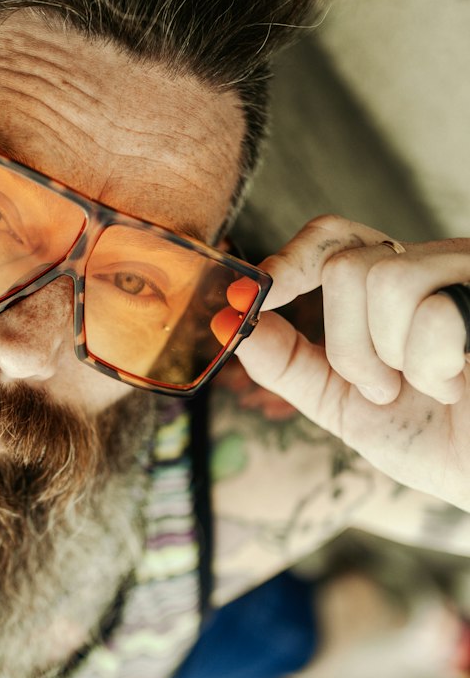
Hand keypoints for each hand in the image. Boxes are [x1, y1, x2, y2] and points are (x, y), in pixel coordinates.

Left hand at [233, 215, 469, 509]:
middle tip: (384, 388)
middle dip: (349, 345)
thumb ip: (288, 363)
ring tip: (428, 388)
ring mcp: (464, 276)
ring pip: (384, 281)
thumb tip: (230, 321)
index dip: (291, 260)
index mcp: (390, 286)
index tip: (262, 294)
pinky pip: (434, 311)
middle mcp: (429, 268)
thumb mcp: (342, 404)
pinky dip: (432, 365)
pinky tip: (458, 383)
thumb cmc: (436, 440)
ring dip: (392, 357)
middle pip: (344, 266)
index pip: (331, 237)